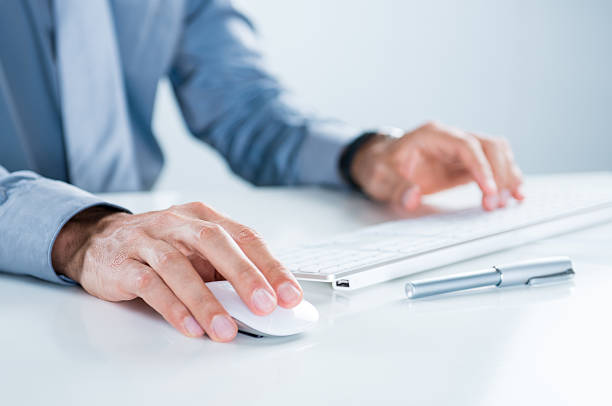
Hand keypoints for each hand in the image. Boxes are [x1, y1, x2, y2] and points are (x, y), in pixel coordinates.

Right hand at [51, 203, 302, 341]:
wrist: (99, 240)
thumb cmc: (160, 246)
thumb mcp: (197, 250)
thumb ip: (226, 268)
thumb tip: (267, 299)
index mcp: (204, 217)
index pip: (245, 236)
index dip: (270, 266)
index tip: (290, 295)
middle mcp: (178, 223)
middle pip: (216, 242)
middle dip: (244, 275)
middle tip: (265, 305)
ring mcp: (148, 241)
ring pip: (179, 267)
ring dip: (206, 301)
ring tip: (226, 329)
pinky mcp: (123, 264)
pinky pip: (150, 286)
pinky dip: (173, 308)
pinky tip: (191, 327)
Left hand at [350, 122, 524, 210]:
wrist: (379, 162)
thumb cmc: (380, 166)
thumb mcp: (380, 178)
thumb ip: (396, 187)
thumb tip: (412, 197)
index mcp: (431, 135)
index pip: (466, 145)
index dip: (481, 167)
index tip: (489, 191)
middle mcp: (450, 138)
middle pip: (489, 146)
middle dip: (499, 174)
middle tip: (496, 204)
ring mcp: (460, 149)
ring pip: (497, 153)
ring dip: (507, 175)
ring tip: (508, 201)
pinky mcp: (465, 163)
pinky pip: (493, 165)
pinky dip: (505, 178)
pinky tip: (513, 195)